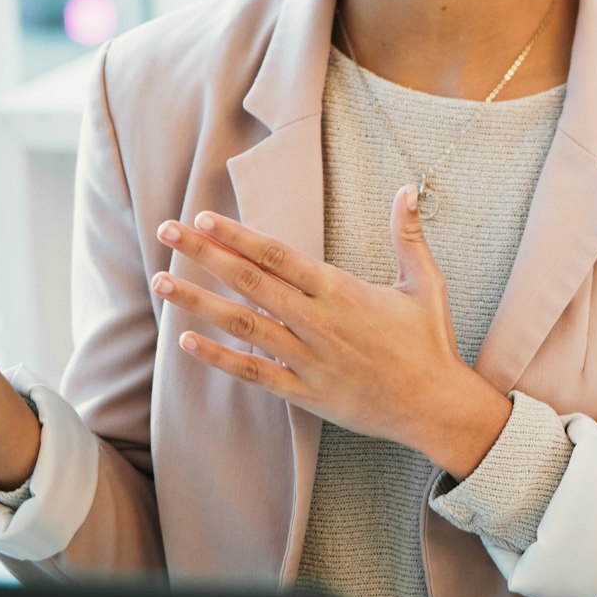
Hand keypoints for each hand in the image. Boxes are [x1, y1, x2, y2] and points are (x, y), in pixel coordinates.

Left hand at [154, 187, 510, 480]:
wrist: (435, 405)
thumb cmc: (430, 342)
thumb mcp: (425, 282)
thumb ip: (407, 235)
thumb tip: (406, 190)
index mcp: (341, 292)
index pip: (279, 257)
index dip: (239, 236)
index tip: (206, 218)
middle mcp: (318, 323)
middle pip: (250, 282)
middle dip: (205, 255)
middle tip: (167, 231)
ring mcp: (308, 359)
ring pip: (243, 326)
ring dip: (198, 302)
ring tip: (161, 282)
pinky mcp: (305, 393)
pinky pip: (253, 374)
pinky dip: (218, 358)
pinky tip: (186, 341)